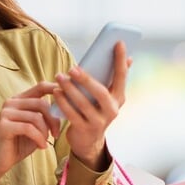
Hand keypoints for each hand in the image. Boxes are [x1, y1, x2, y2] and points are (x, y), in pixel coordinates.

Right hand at [0, 82, 59, 184]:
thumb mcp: (37, 128)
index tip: (69, 97)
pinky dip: (39, 139)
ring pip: (36, 117)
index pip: (40, 87)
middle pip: (41, 103)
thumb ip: (46, 116)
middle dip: (53, 120)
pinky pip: (29, 128)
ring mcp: (6, 113)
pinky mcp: (4, 125)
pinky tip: (42, 147)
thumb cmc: (19, 144)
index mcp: (19, 100)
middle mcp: (11, 102)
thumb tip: (65, 106)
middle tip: (56, 134)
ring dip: (45, 132)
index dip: (55, 89)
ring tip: (45, 142)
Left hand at [52, 41, 131, 167]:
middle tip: (72, 68)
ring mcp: (99, 122)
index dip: (120, 60)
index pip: (122, 76)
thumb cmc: (95, 110)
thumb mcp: (107, 97)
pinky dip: (63, 102)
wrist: (88, 141)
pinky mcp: (85, 129)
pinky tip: (56, 92)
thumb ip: (113, 79)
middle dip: (86, 79)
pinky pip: (72, 114)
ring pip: (83, 103)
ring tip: (59, 76)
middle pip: (100, 92)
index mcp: (119, 98)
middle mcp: (112, 110)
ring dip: (70, 89)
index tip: (118, 42)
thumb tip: (128, 57)